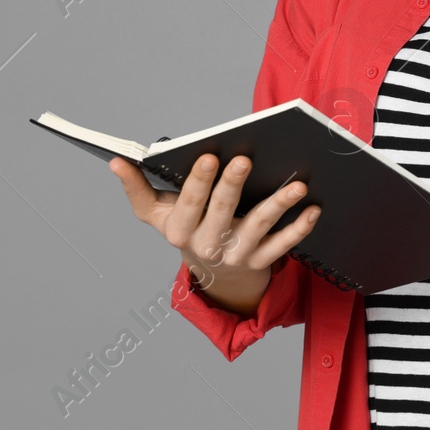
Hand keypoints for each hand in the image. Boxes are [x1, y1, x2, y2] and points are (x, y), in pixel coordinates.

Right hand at [111, 154, 319, 310]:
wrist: (212, 273)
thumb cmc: (186, 227)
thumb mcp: (156, 213)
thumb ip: (136, 187)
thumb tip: (116, 160)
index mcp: (180, 230)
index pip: (189, 204)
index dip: (199, 182)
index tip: (208, 156)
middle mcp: (207, 246)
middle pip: (222, 212)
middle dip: (232, 185)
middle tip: (246, 158)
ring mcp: (237, 255)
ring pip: (260, 227)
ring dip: (279, 205)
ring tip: (296, 184)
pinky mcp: (262, 261)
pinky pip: (284, 245)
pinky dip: (300, 227)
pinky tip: (314, 208)